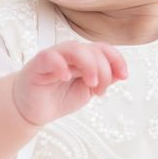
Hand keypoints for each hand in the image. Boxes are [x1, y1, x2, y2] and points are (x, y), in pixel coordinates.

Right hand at [12, 41, 127, 126]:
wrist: (33, 110)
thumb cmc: (59, 97)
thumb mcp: (87, 91)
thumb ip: (103, 80)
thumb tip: (121, 73)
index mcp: (84, 57)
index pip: (104, 49)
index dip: (117, 59)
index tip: (124, 76)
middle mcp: (70, 53)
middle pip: (94, 50)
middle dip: (104, 71)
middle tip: (99, 91)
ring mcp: (54, 56)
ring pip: (75, 48)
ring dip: (89, 65)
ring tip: (90, 83)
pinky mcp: (38, 64)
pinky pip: (50, 56)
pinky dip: (61, 65)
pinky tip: (65, 77)